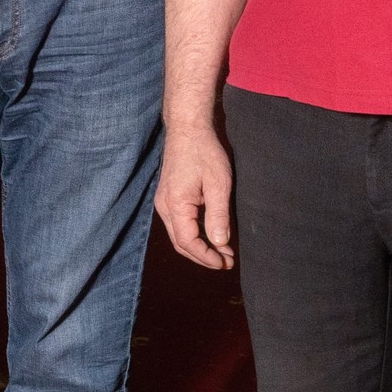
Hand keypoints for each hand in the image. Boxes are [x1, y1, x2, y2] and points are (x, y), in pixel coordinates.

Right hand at [155, 124, 236, 270]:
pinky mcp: (169, 196)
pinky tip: (212, 234)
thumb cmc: (204, 152)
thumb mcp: (218, 184)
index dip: (206, 257)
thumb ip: (218, 216)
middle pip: (180, 243)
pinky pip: (179, 223)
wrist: (188, 128)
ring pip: (179, 235)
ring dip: (200, 247)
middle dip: (204, 256)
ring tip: (223, 252)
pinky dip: (195, 234)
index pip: (187, 242)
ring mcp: (164, 201)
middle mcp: (164, 206)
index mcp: (174, 204)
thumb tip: (220, 244)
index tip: (225, 263)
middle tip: (227, 262)